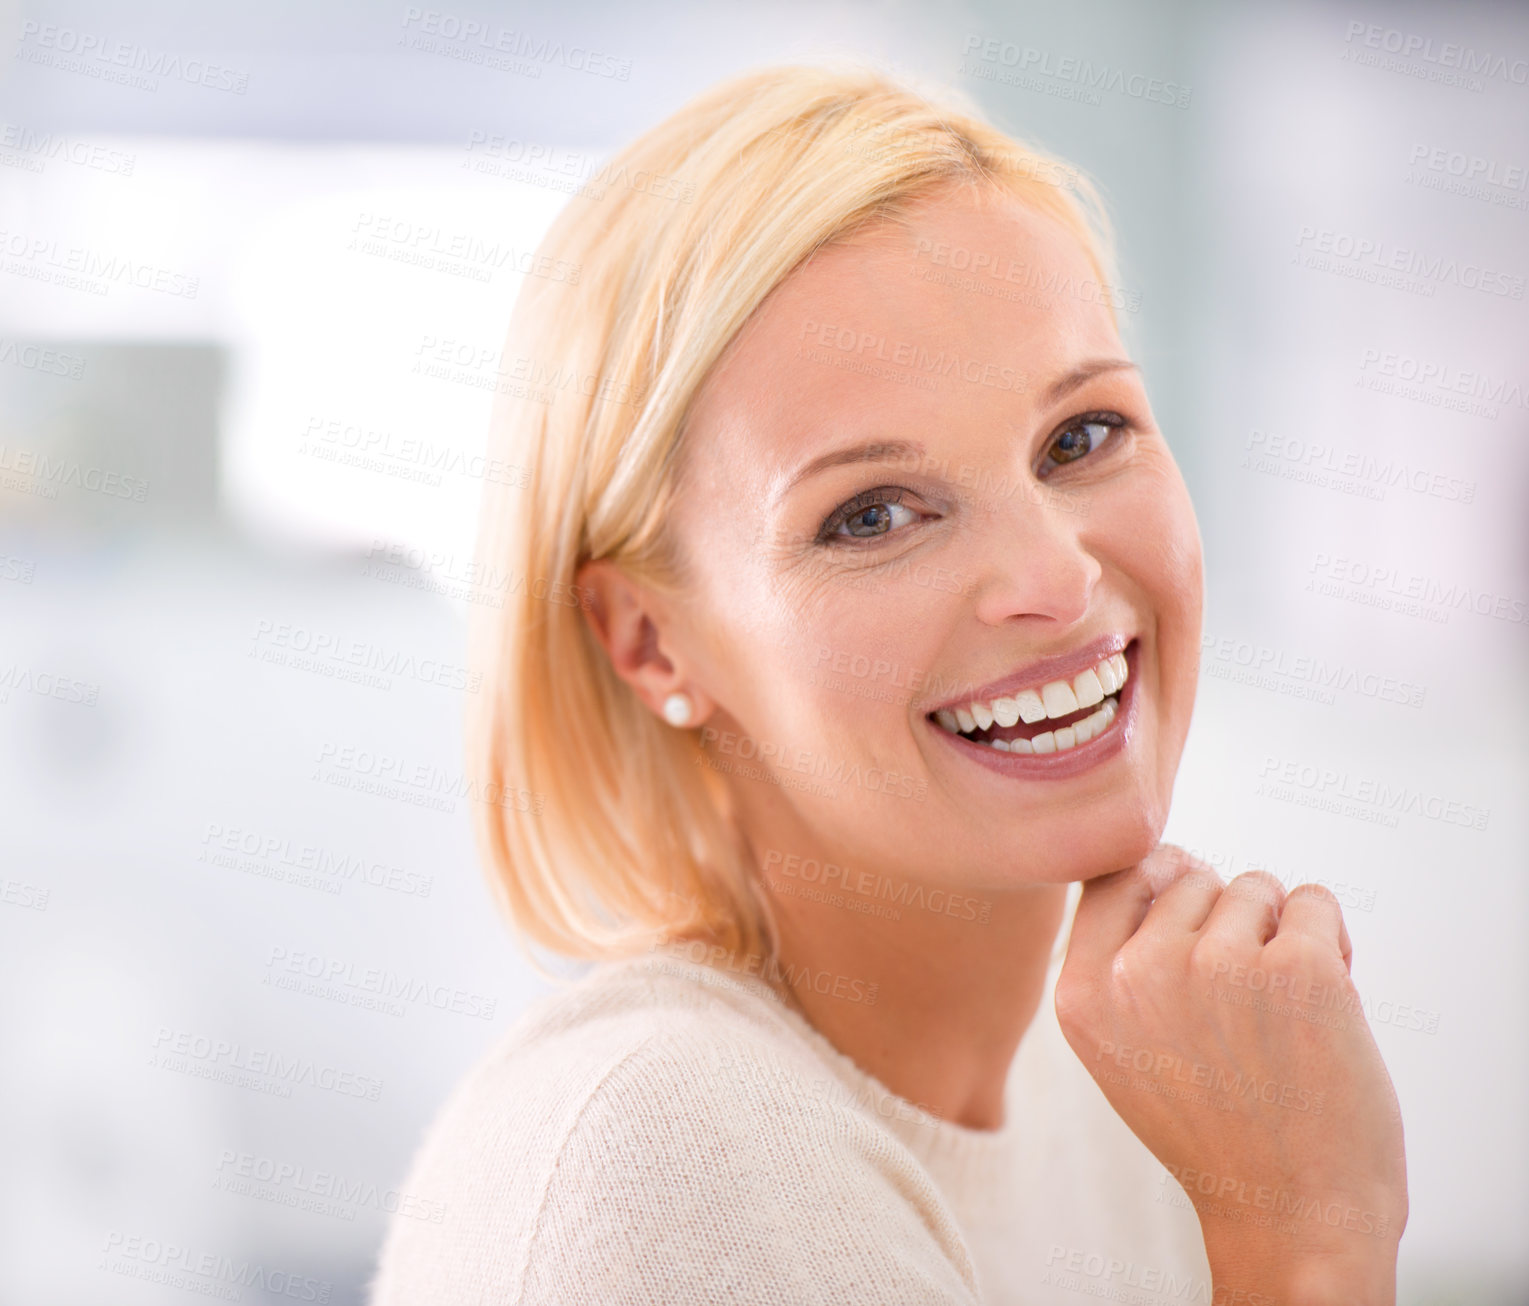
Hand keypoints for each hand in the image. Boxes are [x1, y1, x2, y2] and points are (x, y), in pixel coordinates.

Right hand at [1055, 844, 1407, 1304]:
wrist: (1293, 1215)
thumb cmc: (1216, 1129)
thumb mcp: (1120, 1047)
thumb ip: (1119, 958)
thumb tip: (1170, 857)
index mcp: (1083, 994)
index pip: (1111, 875)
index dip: (1158, 881)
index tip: (1191, 920)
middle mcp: (1139, 973)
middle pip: (1190, 876)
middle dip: (1225, 918)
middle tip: (1241, 998)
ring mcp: (1217, 966)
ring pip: (1254, 886)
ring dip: (1277, 932)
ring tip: (1279, 1009)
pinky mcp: (1297, 969)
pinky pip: (1315, 901)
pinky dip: (1330, 940)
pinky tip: (1323, 1002)